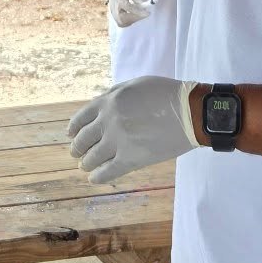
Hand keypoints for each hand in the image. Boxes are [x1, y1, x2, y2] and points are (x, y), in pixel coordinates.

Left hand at [69, 76, 198, 184]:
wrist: (189, 112)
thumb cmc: (165, 94)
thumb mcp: (134, 85)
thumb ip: (113, 95)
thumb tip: (99, 106)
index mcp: (107, 101)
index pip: (80, 119)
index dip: (73, 130)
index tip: (72, 136)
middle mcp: (108, 122)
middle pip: (82, 140)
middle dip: (77, 148)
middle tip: (77, 154)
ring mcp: (118, 142)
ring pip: (91, 158)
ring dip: (86, 163)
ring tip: (85, 166)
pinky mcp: (131, 159)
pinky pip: (107, 172)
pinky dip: (97, 177)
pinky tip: (94, 178)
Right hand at [101, 0, 151, 28]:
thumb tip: (142, 5)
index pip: (128, 7)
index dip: (139, 12)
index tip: (148, 13)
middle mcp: (113, 7)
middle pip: (122, 19)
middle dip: (135, 18)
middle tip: (145, 13)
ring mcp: (112, 12)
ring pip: (122, 23)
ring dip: (133, 20)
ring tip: (140, 12)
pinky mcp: (114, 14)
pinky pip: (121, 22)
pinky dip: (129, 20)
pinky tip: (135, 13)